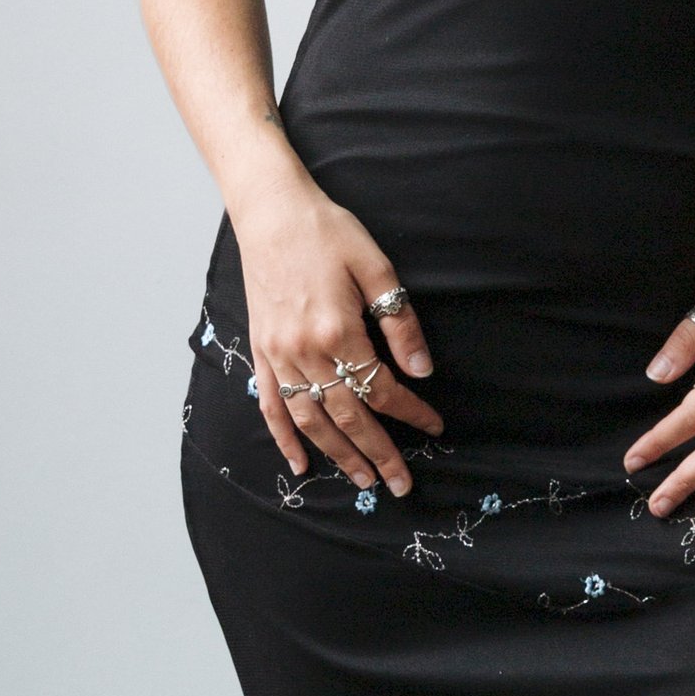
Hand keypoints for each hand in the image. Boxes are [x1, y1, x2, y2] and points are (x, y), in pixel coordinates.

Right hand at [236, 193, 441, 494]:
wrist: (271, 211)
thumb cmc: (327, 232)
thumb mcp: (376, 268)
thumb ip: (399, 323)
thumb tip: (421, 371)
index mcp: (338, 331)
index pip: (380, 387)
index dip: (410, 412)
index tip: (433, 427)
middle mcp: (304, 351)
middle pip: (347, 415)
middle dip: (377, 453)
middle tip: (401, 484)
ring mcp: (278, 355)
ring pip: (310, 419)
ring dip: (338, 454)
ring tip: (362, 480)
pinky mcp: (261, 351)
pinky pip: (270, 405)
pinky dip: (284, 438)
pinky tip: (300, 463)